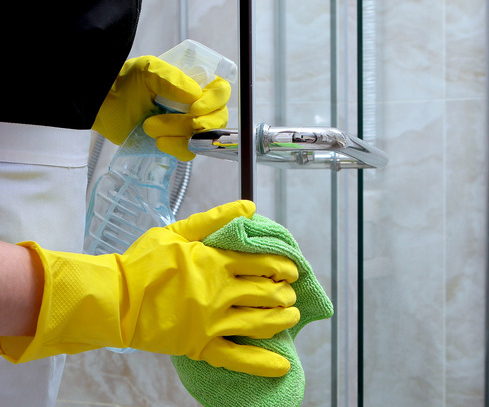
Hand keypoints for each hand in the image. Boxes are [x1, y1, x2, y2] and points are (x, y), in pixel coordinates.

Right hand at [0, 201, 299, 376]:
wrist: (112, 299)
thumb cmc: (143, 262)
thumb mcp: (177, 231)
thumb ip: (215, 219)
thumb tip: (250, 206)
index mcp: (215, 262)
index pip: (262, 263)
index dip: (283, 266)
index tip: (291, 270)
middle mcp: (219, 292)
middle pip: (267, 294)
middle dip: (285, 293)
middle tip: (290, 293)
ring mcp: (211, 321)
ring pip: (260, 323)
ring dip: (283, 319)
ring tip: (292, 315)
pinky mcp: (200, 345)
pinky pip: (237, 357)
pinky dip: (261, 364)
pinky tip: (282, 365)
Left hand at [92, 55, 230, 160]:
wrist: (104, 103)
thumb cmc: (126, 81)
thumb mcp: (147, 69)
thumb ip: (171, 78)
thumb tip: (195, 95)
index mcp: (196, 84)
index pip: (221, 92)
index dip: (214, 103)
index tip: (195, 108)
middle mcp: (197, 105)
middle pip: (217, 119)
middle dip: (194, 123)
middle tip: (173, 120)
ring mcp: (188, 126)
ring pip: (203, 138)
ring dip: (178, 134)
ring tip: (150, 126)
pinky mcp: (177, 143)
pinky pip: (189, 152)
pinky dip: (175, 148)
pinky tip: (157, 141)